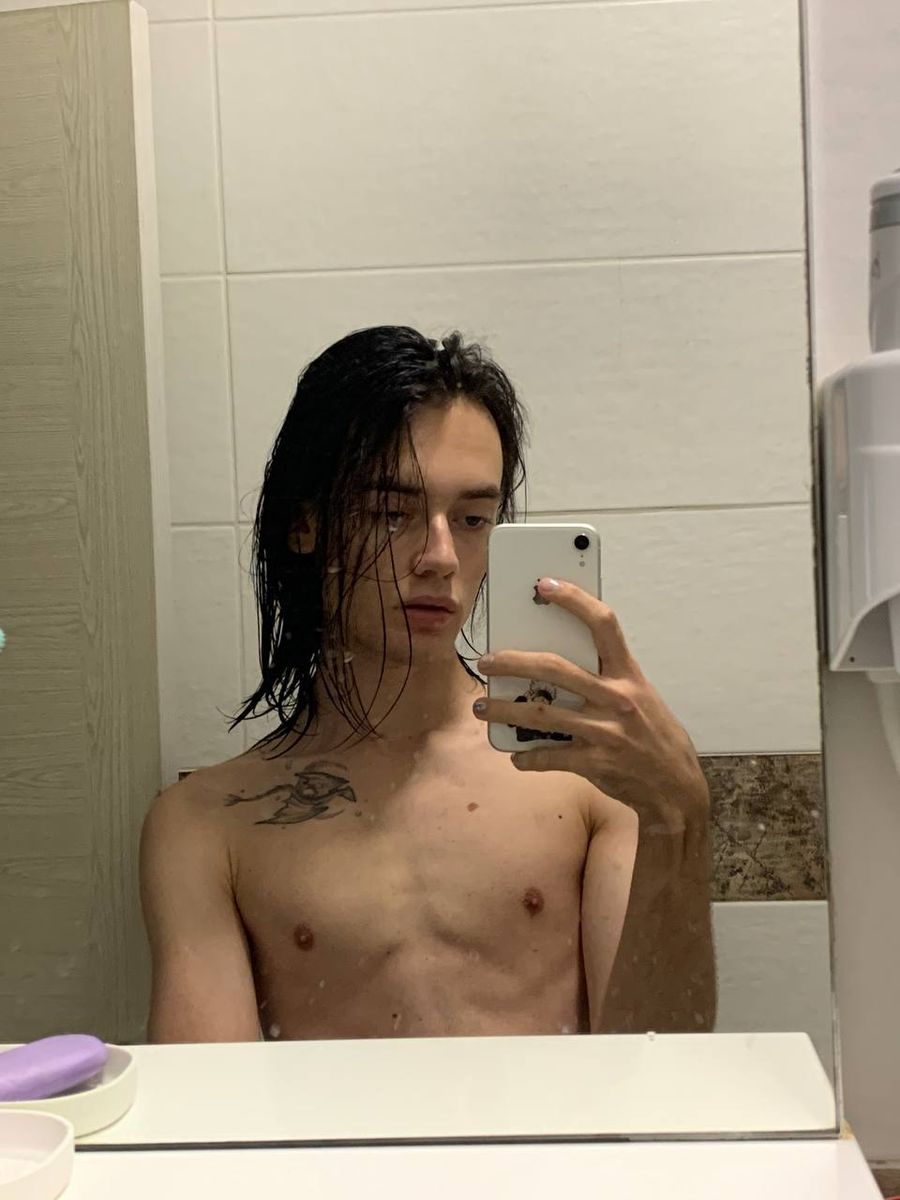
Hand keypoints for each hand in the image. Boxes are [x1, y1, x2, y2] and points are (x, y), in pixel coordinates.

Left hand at [473, 576, 708, 832]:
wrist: (676, 788)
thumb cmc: (653, 734)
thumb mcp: (640, 696)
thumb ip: (607, 677)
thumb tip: (558, 659)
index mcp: (629, 675)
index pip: (603, 624)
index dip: (574, 600)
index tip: (544, 585)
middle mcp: (616, 699)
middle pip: (556, 669)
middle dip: (514, 662)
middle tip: (486, 661)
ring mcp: (605, 732)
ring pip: (541, 714)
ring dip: (504, 710)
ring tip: (482, 707)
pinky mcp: (595, 763)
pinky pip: (549, 756)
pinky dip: (527, 756)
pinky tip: (515, 755)